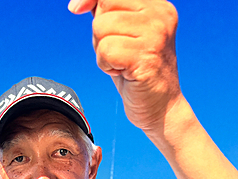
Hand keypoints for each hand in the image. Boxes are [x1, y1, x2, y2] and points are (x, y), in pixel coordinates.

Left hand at [69, 0, 181, 132]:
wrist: (161, 109)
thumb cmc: (137, 75)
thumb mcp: (122, 36)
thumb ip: (106, 14)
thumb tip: (77, 5)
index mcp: (157, 4)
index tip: (76, 9)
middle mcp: (160, 14)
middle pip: (104, 6)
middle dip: (99, 32)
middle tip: (117, 53)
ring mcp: (156, 34)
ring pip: (101, 28)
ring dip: (102, 52)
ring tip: (121, 64)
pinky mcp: (146, 56)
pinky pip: (106, 50)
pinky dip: (106, 65)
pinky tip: (123, 73)